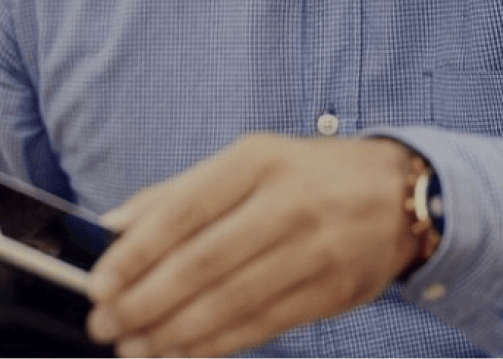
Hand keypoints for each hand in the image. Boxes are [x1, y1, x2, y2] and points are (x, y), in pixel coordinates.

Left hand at [83, 135, 420, 358]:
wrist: (403, 194)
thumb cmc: (307, 176)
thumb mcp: (246, 162)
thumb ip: (177, 193)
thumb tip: (113, 225)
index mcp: (255, 162)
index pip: (182, 212)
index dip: (135, 253)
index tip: (98, 283)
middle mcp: (288, 204)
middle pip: (204, 262)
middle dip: (145, 301)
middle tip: (106, 324)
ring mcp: (316, 250)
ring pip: (232, 301)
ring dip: (175, 332)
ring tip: (135, 347)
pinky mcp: (333, 291)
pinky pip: (265, 324)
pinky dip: (218, 344)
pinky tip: (182, 352)